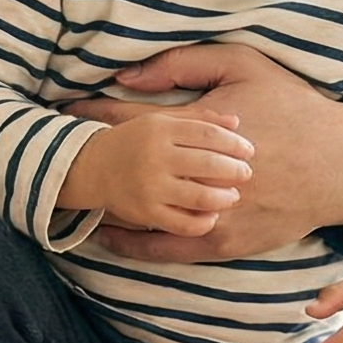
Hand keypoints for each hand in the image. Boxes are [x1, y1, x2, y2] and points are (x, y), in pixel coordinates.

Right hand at [60, 108, 250, 234]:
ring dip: (223, 197)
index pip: (208, 134)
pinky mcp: (146, 212)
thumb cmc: (136, 140)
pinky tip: (213, 217)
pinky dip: (203, 222)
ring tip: (232, 195)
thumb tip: (236, 121)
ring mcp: (150, 186)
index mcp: (160, 128)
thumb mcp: (163, 120)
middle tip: (247, 173)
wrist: (93, 166)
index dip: (233, 142)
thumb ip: (198, 118)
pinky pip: (183, 223)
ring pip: (199, 196)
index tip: (249, 150)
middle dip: (234, 170)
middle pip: (207, 163)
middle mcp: (155, 156)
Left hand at [64, 44, 342, 263]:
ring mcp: (207, 213)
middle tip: (53, 150)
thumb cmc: (292, 106)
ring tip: (72, 193)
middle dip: (87, 158)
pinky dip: (131, 244)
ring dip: (103, 205)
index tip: (62, 109)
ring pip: (138, 216)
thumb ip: (181, 64)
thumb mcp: (241, 66)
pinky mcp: (222, 242)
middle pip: (125, 170)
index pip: (127, 121)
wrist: (341, 164)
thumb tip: (126, 75)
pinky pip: (164, 250)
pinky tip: (107, 236)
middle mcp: (196, 175)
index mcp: (196, 128)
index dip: (89, 116)